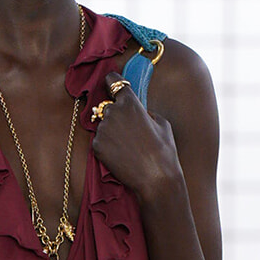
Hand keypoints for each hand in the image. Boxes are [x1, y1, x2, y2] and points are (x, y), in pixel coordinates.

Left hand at [90, 74, 182, 204]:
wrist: (155, 179)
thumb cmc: (163, 151)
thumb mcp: (162, 123)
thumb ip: (146, 112)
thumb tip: (140, 112)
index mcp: (129, 102)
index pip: (112, 80)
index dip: (113, 83)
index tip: (113, 87)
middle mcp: (112, 112)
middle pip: (108, 106)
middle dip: (115, 114)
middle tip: (127, 130)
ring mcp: (102, 130)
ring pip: (103, 125)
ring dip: (111, 131)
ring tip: (126, 146)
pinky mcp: (96, 146)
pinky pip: (100, 140)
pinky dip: (107, 146)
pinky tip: (120, 155)